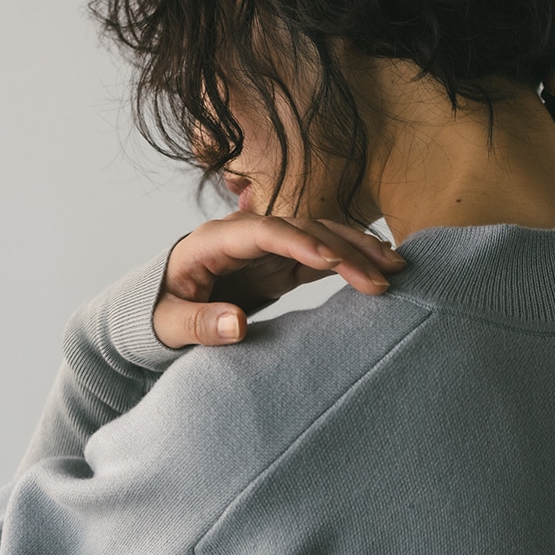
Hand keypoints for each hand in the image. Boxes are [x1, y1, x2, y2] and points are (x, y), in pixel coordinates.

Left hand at [152, 210, 406, 348]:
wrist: (157, 309)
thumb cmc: (156, 315)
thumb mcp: (167, 325)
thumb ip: (198, 323)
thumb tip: (237, 325)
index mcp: (213, 241)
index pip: (265, 232)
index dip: (301, 242)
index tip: (334, 262)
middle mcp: (246, 235)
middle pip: (303, 229)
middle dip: (345, 249)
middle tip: (384, 276)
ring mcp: (267, 247)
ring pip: (321, 237)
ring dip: (359, 250)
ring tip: (399, 267)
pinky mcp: (281, 264)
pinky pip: (323, 257)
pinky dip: (353, 262)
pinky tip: (383, 270)